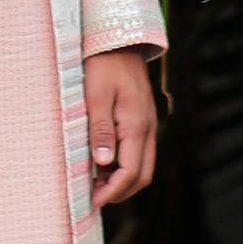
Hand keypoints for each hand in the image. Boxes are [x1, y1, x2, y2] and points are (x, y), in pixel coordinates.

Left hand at [84, 48, 156, 205]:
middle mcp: (148, 129)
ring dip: (123, 180)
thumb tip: (103, 164)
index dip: (113, 191)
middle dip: (120, 192)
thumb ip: (100, 130)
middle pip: (142, 175)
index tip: (94, 201)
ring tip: (95, 183)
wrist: (120, 42)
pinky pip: (140, 152)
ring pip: (143, 165)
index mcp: (137, 126)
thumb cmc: (103, 67)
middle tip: (94, 197)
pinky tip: (103, 163)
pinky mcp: (143, 121)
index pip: (131, 172)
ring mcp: (148, 126)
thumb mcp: (95, 97)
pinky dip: (125, 165)